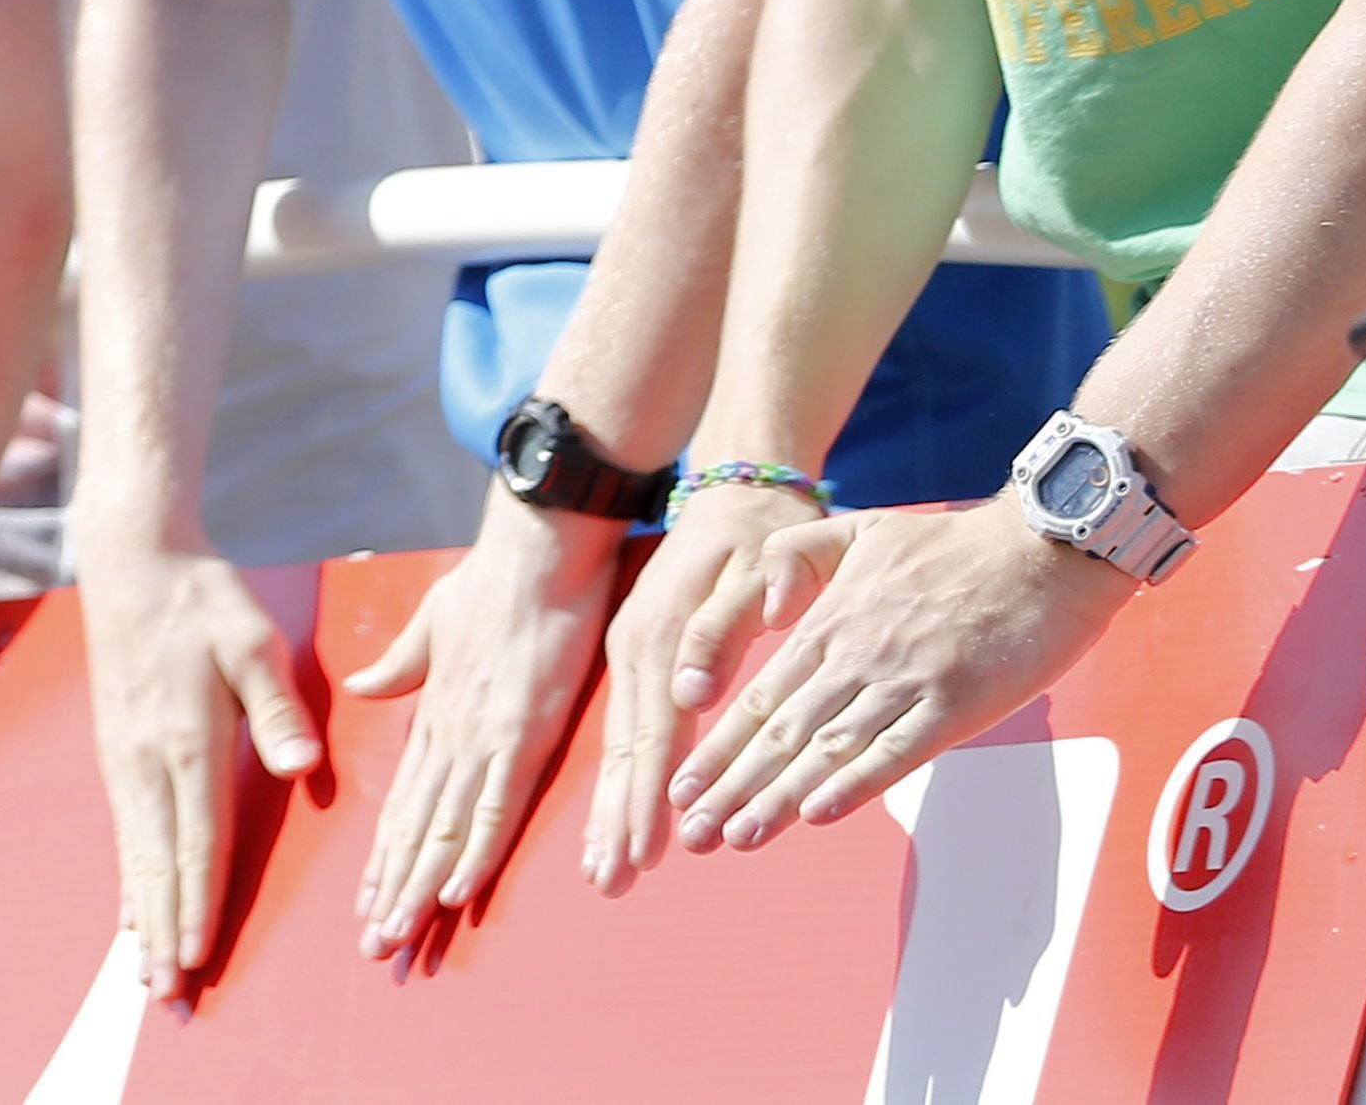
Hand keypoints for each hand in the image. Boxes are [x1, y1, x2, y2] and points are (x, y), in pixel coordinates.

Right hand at [77, 542, 319, 1001]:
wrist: (132, 559)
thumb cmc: (202, 599)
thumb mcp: (253, 640)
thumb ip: (277, 708)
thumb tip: (301, 767)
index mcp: (189, 738)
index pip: (198, 837)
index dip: (199, 900)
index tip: (195, 954)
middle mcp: (148, 758)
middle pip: (159, 862)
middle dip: (163, 931)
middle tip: (164, 993)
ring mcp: (125, 756)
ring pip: (137, 853)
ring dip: (142, 915)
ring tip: (143, 969)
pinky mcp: (116, 750)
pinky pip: (125, 831)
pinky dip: (129, 878)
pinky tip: (130, 909)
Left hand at [343, 495, 619, 953]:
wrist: (536, 548)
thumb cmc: (491, 580)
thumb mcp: (433, 622)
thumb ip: (401, 663)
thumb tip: (364, 687)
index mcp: (438, 714)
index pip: (405, 800)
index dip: (387, 854)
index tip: (368, 899)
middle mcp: (455, 733)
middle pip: (418, 826)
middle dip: (396, 888)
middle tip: (375, 944)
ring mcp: (488, 736)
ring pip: (447, 826)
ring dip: (424, 884)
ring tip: (400, 933)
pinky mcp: (526, 731)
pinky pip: (497, 803)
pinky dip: (476, 849)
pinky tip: (458, 890)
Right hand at [580, 480, 823, 892]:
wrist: (738, 483)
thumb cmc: (759, 528)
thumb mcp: (755, 563)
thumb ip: (723, 627)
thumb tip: (690, 693)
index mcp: (664, 635)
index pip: (656, 733)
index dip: (651, 796)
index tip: (648, 851)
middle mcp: (639, 651)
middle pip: (628, 750)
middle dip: (620, 821)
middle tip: (613, 882)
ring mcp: (635, 653)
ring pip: (623, 746)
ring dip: (614, 809)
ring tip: (606, 868)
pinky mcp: (643, 656)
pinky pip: (631, 728)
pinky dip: (624, 778)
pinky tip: (620, 817)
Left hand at [665, 501, 1133, 854]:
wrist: (1039, 547)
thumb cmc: (950, 544)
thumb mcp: (855, 530)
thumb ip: (793, 559)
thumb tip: (764, 613)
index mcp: (828, 625)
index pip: (758, 698)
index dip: (718, 748)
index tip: (683, 789)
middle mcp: (854, 657)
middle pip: (780, 732)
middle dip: (731, 787)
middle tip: (694, 834)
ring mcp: (905, 681)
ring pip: (828, 749)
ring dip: (779, 797)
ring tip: (737, 836)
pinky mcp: (957, 701)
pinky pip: (899, 750)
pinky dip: (856, 782)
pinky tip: (819, 813)